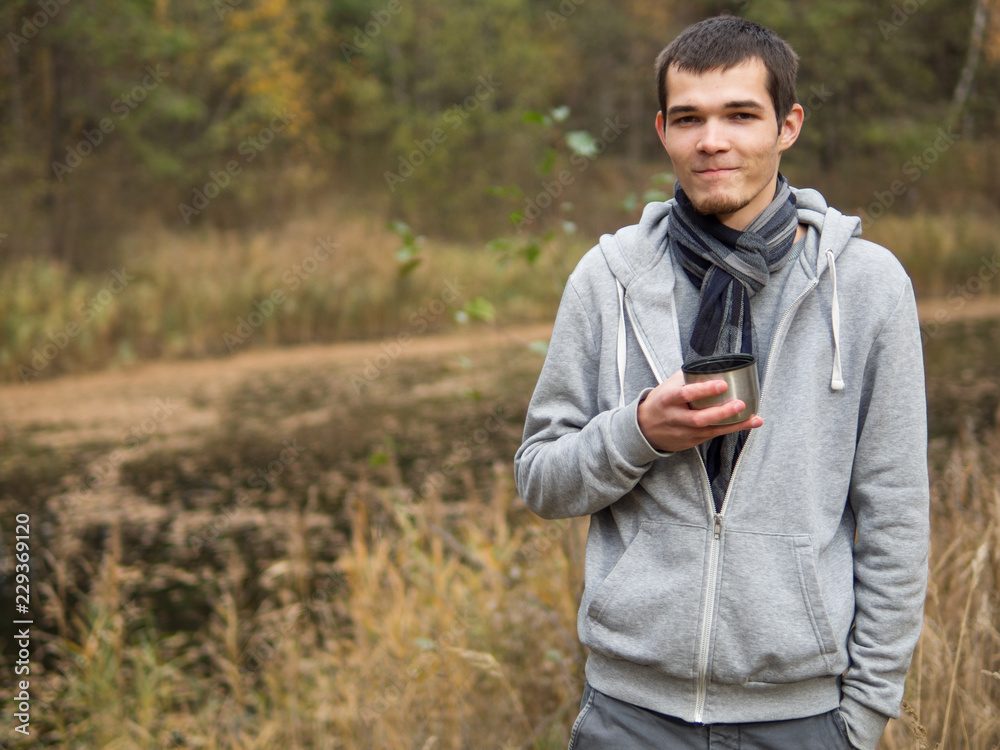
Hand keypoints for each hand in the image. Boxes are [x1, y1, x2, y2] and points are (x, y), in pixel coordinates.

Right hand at [637, 370, 762, 452]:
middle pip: (699, 418)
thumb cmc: (661, 402)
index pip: (685, 394)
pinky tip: (748, 424)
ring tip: (753, 417)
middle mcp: (675, 418)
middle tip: (740, 404)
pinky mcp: (691, 441)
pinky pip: (713, 436)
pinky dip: (732, 429)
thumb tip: (712, 364)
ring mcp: (683, 432)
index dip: (704, 390)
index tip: (722, 384)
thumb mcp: (668, 386)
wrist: (644, 428)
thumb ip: (688, 376)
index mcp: (668, 399)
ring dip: (734, 425)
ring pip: (710, 430)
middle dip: (721, 412)